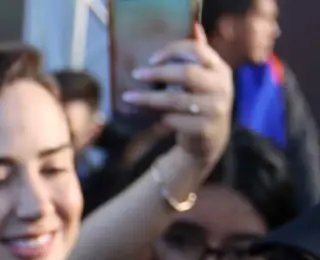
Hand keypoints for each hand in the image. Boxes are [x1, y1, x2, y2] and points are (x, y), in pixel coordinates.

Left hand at [123, 26, 232, 169]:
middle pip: (187, 73)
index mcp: (220, 69)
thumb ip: (198, 55)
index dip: (174, 50)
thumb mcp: (205, 77)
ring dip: (149, 98)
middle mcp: (222, 87)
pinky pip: (174, 120)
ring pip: (176, 100)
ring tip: (129, 97)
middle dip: (158, 73)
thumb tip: (193, 27)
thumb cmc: (201, 103)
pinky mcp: (204, 128)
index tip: (152, 58)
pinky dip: (160, 118)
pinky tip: (150, 117)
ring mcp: (215, 108)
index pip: (198, 50)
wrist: (211, 141)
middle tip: (136, 74)